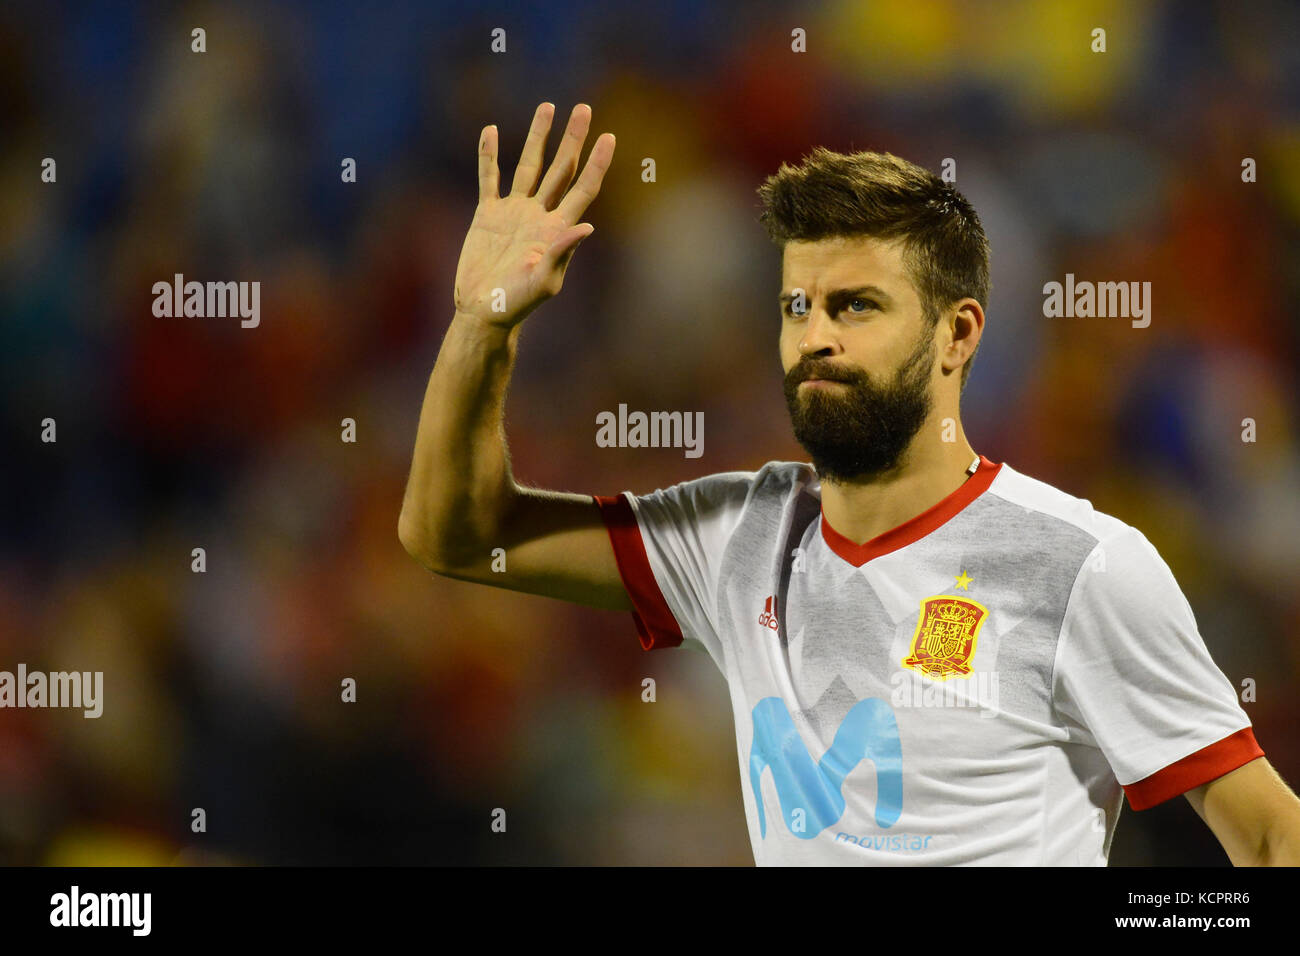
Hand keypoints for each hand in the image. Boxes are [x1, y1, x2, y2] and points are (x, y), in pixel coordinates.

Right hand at [453, 102, 614, 326]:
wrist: (484, 310)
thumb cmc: (517, 303)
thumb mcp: (544, 282)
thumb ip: (563, 253)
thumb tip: (587, 226)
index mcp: (558, 228)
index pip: (583, 188)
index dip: (597, 163)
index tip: (609, 136)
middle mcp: (541, 214)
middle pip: (562, 168)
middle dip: (573, 139)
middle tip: (583, 108)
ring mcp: (515, 212)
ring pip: (529, 165)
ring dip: (538, 136)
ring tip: (547, 107)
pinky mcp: (489, 214)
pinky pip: (489, 178)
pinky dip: (489, 155)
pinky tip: (491, 131)